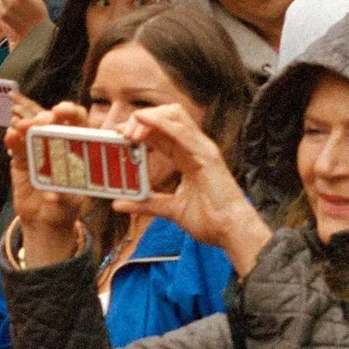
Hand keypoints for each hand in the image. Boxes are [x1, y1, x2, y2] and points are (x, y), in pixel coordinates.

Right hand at [7, 103, 92, 264]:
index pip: (78, 124)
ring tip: (21, 127)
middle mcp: (58, 145)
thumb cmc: (65, 209)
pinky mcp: (21, 159)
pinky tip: (11, 136)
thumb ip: (63, 198)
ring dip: (26, 125)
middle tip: (40, 122)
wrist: (44, 221)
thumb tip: (54, 195)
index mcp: (77, 149)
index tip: (63, 111)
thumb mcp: (70, 204)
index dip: (72, 113)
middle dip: (46, 117)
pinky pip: (16, 146)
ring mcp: (38, 150)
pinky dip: (12, 139)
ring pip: (32, 130)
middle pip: (53, 122)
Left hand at [114, 104, 268, 269]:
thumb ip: (146, 204)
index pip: (161, 132)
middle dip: (141, 119)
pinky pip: (183, 132)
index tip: (117, 133)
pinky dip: (162, 123)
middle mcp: (196, 148)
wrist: (231, 231)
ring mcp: (203, 149)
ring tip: (129, 131)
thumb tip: (118, 204)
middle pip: (167, 117)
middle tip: (120, 133)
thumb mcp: (170, 210)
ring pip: (174, 116)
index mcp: (188, 156)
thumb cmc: (210, 220)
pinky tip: (145, 122)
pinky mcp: (207, 156)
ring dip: (148, 118)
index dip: (139, 127)